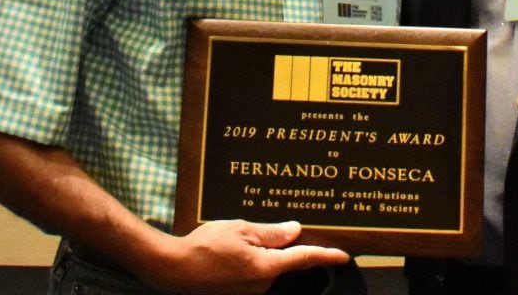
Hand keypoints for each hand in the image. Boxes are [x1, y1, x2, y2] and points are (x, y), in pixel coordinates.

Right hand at [136, 219, 349, 294]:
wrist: (172, 269)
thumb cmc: (205, 246)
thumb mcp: (241, 230)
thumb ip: (271, 233)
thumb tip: (295, 231)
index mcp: (266, 268)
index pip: (304, 259)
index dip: (326, 255)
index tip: (345, 255)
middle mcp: (261, 285)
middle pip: (284, 262)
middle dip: (280, 245)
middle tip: (264, 229)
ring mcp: (248, 292)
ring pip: (267, 267)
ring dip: (261, 251)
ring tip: (236, 237)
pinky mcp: (237, 293)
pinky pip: (253, 274)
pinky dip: (250, 260)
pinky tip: (231, 249)